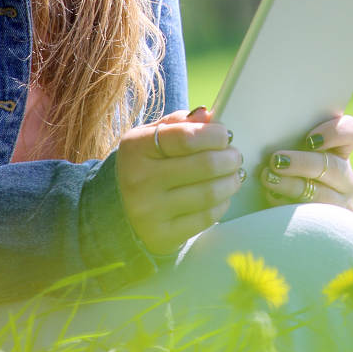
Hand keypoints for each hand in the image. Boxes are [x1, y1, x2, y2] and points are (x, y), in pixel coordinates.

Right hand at [115, 106, 244, 255]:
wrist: (117, 210)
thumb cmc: (144, 165)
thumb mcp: (151, 137)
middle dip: (229, 158)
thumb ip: (179, 123)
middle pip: (204, 165)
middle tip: (235, 156)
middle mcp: (139, 180)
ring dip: (231, 181)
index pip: (186, 138)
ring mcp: (149, 211)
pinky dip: (222, 204)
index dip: (214, 135)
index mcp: (136, 148)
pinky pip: (206, 218)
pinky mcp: (162, 235)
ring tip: (234, 174)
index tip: (226, 135)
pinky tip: (222, 196)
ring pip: (210, 193)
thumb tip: (207, 115)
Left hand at [259, 113, 352, 211]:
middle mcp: (345, 177)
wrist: (282, 218)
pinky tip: (272, 199)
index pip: (352, 131)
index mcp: (340, 151)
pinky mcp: (329, 225)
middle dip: (303, 163)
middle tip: (276, 160)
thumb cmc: (283, 173)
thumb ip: (288, 141)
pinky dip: (288, 206)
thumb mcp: (290, 154)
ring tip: (269, 179)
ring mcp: (340, 204)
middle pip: (333, 166)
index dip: (334, 133)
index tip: (310, 139)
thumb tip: (267, 132)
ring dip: (292, 185)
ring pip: (321, 195)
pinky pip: (312, 218)